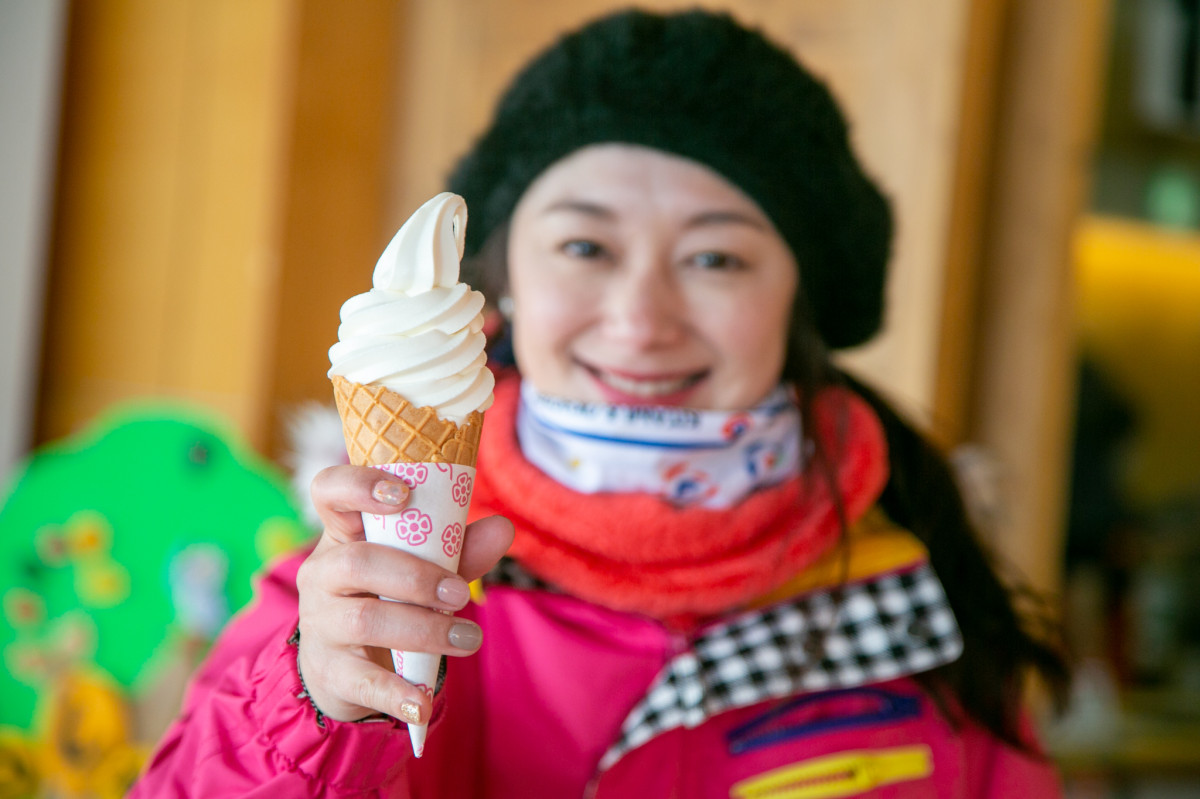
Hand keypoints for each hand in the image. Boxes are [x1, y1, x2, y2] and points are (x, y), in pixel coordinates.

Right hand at [296, 465, 512, 723]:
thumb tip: (503, 528)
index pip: (330, 492)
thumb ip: (458, 549)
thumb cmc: (388, 598)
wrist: (347, 668)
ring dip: (424, 629)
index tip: (402, 493)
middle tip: (459, 593)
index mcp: (343, 534)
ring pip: (366, 619)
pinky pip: (363, 681)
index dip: (358, 484)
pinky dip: (397, 694)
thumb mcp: (421, 568)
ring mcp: (321, 623)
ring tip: (469, 639)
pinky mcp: (331, 672)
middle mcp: (323, 573)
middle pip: (358, 562)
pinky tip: (422, 706)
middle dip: (415, 576)